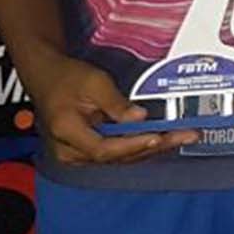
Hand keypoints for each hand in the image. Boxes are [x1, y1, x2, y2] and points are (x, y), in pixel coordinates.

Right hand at [22, 52, 195, 163]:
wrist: (47, 76)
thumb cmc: (67, 77)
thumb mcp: (93, 82)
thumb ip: (116, 103)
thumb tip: (140, 118)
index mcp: (66, 132)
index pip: (104, 149)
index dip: (133, 145)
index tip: (158, 137)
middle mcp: (69, 151)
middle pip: (117, 157)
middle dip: (154, 147)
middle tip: (186, 136)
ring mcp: (77, 154)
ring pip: (120, 157)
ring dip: (152, 149)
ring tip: (182, 138)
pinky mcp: (86, 151)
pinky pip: (116, 153)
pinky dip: (140, 146)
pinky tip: (164, 140)